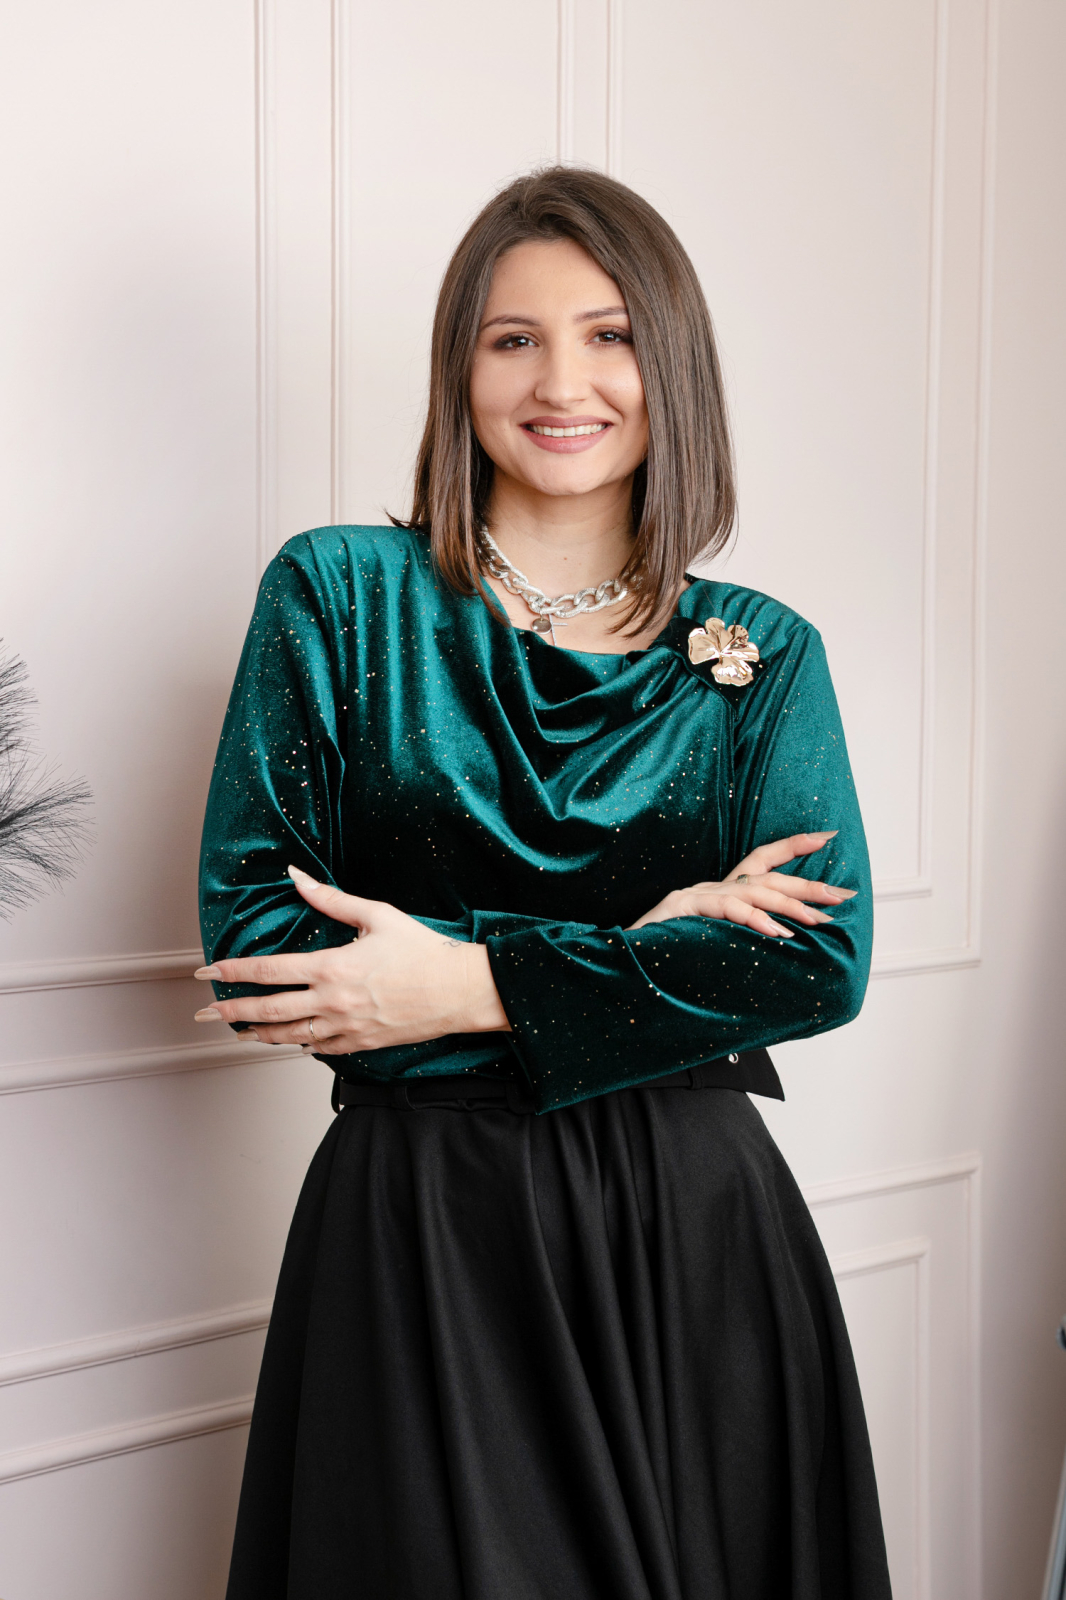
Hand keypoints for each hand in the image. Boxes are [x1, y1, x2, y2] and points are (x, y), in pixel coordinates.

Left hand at [193, 866, 510, 1050]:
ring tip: (236, 1031)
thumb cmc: (423, 950)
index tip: (207, 972)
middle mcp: (332, 1002)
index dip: (232, 972)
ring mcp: (344, 1028)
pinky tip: (284, 1040)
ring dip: (256, 1033)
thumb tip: (297, 876)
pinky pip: (316, 1049)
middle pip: (267, 1010)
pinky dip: (295, 1044)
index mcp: (332, 967)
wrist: (459, 991)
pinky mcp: (359, 1044)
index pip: (268, 971)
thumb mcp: (376, 915)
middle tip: (204, 1015)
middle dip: (230, 1012)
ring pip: (287, 1036)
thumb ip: (330, 898)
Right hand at [628, 831, 856, 936]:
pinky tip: (777, 933)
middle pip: (767, 877)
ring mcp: (695, 896)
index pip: (762, 860)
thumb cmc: (667, 958)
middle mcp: (710, 888)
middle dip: (807, 884)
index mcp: (719, 892)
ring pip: (752, 893)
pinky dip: (754, 920)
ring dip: (789, 905)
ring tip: (818, 919)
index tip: (827, 836)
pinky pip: (725, 910)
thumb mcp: (713, 946)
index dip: (793, 846)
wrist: (622, 963)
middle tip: (842, 895)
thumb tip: (786, 946)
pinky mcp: (681, 910)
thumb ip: (742, 941)